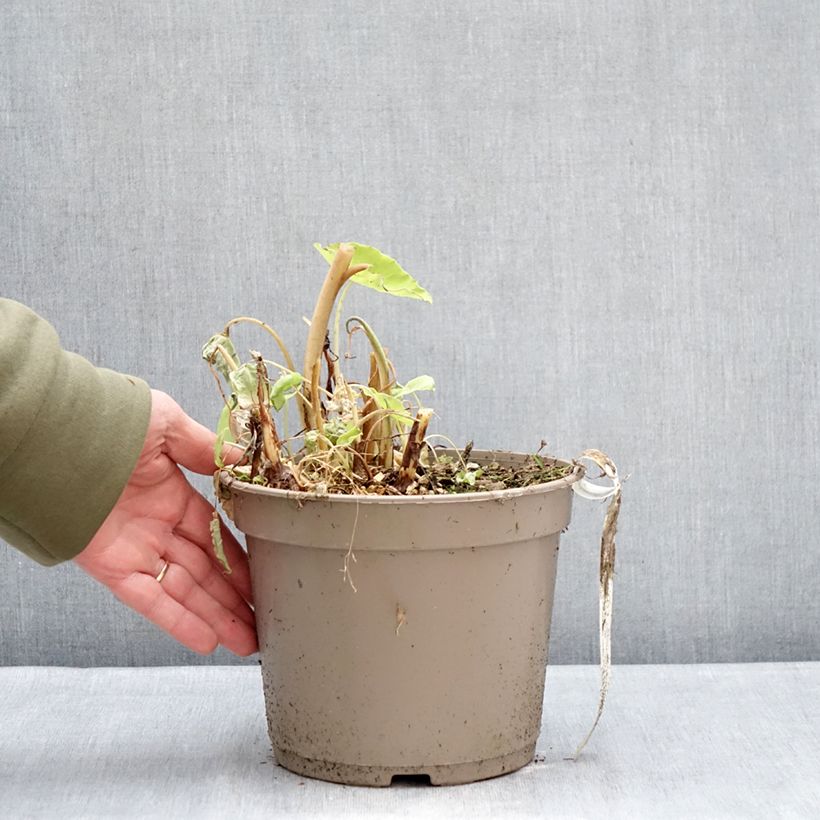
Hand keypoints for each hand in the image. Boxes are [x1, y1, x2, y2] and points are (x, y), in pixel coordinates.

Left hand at [74, 389, 256, 655]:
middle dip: (233, 597)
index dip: (239, 558)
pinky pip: (150, 600)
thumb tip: (239, 460)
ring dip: (215, 617)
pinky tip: (206, 641)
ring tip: (246, 641)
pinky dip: (178, 622)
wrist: (59, 437)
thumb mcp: (167, 424)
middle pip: (204, 570)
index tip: (262, 577)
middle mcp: (155, 527)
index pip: (214, 534)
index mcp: (171, 495)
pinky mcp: (112, 568)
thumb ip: (203, 448)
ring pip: (184, 591)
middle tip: (261, 620)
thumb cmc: (111, 423)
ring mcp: (135, 549)